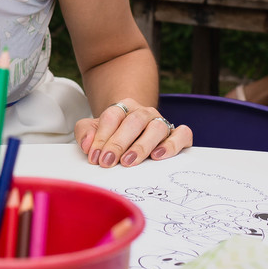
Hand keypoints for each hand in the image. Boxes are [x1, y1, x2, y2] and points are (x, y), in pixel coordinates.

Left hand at [75, 98, 191, 167]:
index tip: (94, 156)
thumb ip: (85, 132)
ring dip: (141, 146)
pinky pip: (182, 135)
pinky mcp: (178, 135)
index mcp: (124, 107)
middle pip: (133, 122)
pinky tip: (158, 155)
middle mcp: (145, 112)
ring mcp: (162, 122)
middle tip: (108, 161)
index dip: (102, 136)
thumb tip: (88, 144)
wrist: (135, 133)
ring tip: (129, 161)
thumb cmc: (114, 134)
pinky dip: (172, 145)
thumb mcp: (95, 130)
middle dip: (119, 143)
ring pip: (156, 128)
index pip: (112, 116)